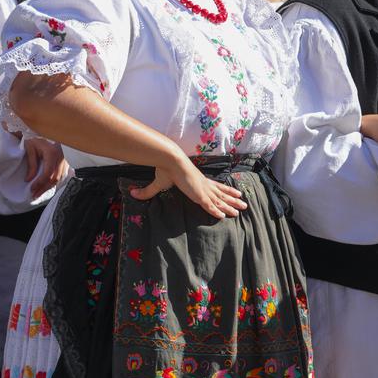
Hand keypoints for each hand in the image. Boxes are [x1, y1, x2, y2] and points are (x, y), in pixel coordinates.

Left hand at [23, 137, 67, 198]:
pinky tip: (46, 187)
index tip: (31, 189)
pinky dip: (53, 182)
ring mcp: (64, 160)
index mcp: (52, 153)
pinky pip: (61, 175)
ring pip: (58, 178)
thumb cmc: (35, 137)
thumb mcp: (31, 149)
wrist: (44, 129)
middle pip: (54, 178)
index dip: (39, 183)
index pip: (47, 173)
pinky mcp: (65, 162)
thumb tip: (29, 180)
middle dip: (43, 188)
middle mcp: (60, 158)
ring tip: (38, 193)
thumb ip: (31, 165)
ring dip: (48, 187)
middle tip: (34, 195)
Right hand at [129, 157, 247, 218]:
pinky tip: (225, 216)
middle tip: (244, 204)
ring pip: (220, 200)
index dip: (224, 191)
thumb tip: (132, 193)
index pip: (215, 187)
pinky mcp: (199, 194)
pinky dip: (217, 211)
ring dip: (231, 206)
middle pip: (222, 194)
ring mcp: (202, 190)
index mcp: (198, 180)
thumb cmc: (165, 168)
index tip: (234, 193)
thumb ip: (148, 191)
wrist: (169, 160)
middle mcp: (203, 185)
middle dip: (233, 199)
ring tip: (243, 209)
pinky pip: (210, 205)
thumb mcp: (158, 182)